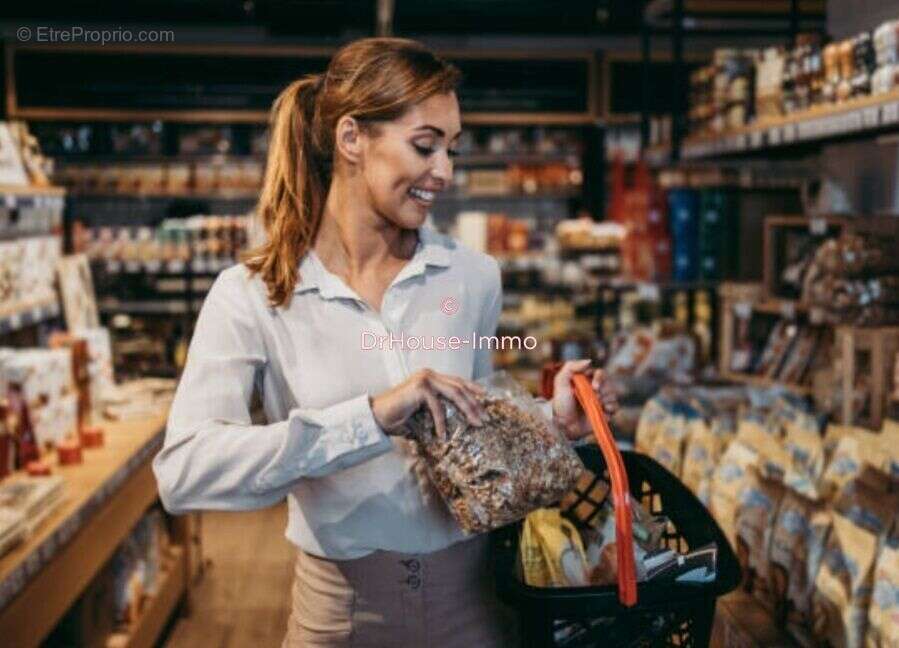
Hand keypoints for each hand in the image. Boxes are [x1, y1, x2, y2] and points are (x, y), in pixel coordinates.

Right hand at [371, 369, 486, 437]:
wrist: (376, 418)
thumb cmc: (398, 418)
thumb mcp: (423, 414)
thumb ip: (438, 413)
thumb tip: (459, 425)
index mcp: (430, 378)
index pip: (457, 381)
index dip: (473, 389)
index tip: (486, 399)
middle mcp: (429, 375)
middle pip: (459, 387)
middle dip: (475, 403)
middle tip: (485, 418)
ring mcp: (424, 379)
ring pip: (454, 393)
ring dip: (467, 410)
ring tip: (475, 424)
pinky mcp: (419, 388)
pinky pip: (438, 406)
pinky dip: (441, 422)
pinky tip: (442, 435)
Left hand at [551, 360, 618, 439]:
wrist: (563, 424)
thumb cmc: (561, 403)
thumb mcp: (560, 382)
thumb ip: (571, 367)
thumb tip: (590, 361)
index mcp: (586, 381)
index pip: (600, 373)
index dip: (599, 379)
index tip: (594, 387)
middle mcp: (595, 390)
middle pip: (608, 384)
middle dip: (603, 390)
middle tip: (595, 398)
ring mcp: (600, 402)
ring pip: (612, 395)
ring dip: (607, 399)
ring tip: (598, 405)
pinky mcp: (604, 413)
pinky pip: (615, 407)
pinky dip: (612, 407)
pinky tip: (604, 409)